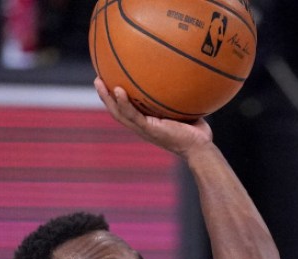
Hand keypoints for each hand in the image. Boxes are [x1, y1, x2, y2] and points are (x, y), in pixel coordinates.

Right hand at [94, 77, 211, 156]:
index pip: (127, 110)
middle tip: (97, 79)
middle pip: (117, 111)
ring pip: (119, 113)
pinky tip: (118, 90)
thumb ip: (180, 95)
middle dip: (105, 96)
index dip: (115, 98)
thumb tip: (185, 72)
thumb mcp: (186, 109)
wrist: (200, 148)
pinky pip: (133, 115)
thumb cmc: (197, 131)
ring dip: (107, 98)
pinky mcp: (149, 129)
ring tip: (99, 82)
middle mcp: (142, 126)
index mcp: (147, 123)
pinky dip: (124, 103)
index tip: (109, 81)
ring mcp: (144, 129)